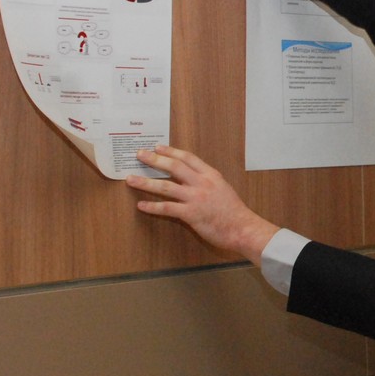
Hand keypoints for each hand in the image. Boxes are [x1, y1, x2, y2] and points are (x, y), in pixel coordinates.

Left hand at [127, 144, 277, 262]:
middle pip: (174, 166)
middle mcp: (202, 183)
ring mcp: (195, 198)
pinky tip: (141, 205)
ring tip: (131, 179)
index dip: (171, 151)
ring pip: (165, 186)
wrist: (243, 228)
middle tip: (140, 155)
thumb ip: (207, 182)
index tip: (158, 147)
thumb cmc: (234, 211)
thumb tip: (191, 179)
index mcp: (210, 175)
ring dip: (145, 182)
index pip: (188, 157)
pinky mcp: (191, 214)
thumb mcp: (223, 189)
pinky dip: (152, 207)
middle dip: (154, 160)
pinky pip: (167, 208)